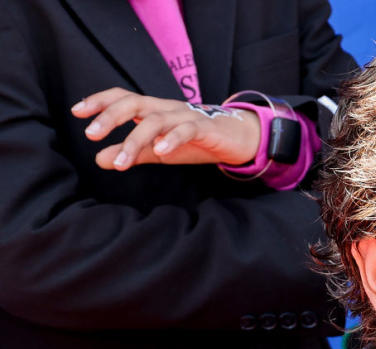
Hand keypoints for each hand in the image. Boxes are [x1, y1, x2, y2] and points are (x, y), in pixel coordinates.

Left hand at [73, 87, 261, 169]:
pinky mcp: (206, 128)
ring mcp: (186, 116)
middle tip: (90, 134)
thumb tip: (98, 159)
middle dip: (110, 117)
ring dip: (135, 140)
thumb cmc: (198, 142)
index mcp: (154, 110)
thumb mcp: (160, 150)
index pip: (123, 98)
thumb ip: (132, 153)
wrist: (238, 140)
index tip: (77, 113)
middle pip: (134, 103)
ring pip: (156, 121)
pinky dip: (172, 139)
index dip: (99, 102)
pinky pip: (186, 129)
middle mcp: (166, 108)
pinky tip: (160, 151)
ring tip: (121, 162)